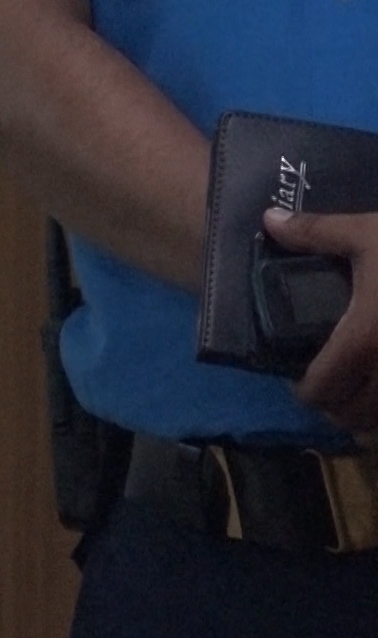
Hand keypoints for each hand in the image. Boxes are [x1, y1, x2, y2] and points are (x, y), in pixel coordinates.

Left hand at [263, 208, 377, 430]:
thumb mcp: (370, 233)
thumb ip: (317, 233)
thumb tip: (270, 220)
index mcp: (366, 339)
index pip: (322, 389)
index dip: (306, 391)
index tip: (302, 382)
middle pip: (355, 417)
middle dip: (338, 408)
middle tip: (333, 388)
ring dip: (371, 417)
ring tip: (364, 394)